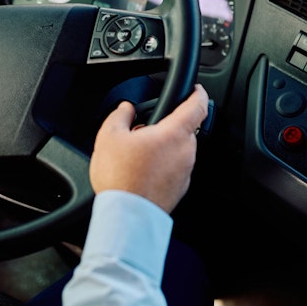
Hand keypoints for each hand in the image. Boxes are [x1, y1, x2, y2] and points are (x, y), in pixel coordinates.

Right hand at [90, 85, 208, 213]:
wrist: (128, 216)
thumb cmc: (121, 178)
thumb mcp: (109, 137)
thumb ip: (119, 115)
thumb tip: (125, 108)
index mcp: (174, 133)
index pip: (197, 105)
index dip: (197, 93)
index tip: (195, 89)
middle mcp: (186, 152)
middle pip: (182, 129)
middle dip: (165, 126)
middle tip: (141, 131)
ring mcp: (185, 172)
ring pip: (177, 150)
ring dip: (162, 147)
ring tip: (136, 155)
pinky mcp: (180, 188)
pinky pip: (174, 169)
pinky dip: (162, 166)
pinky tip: (141, 172)